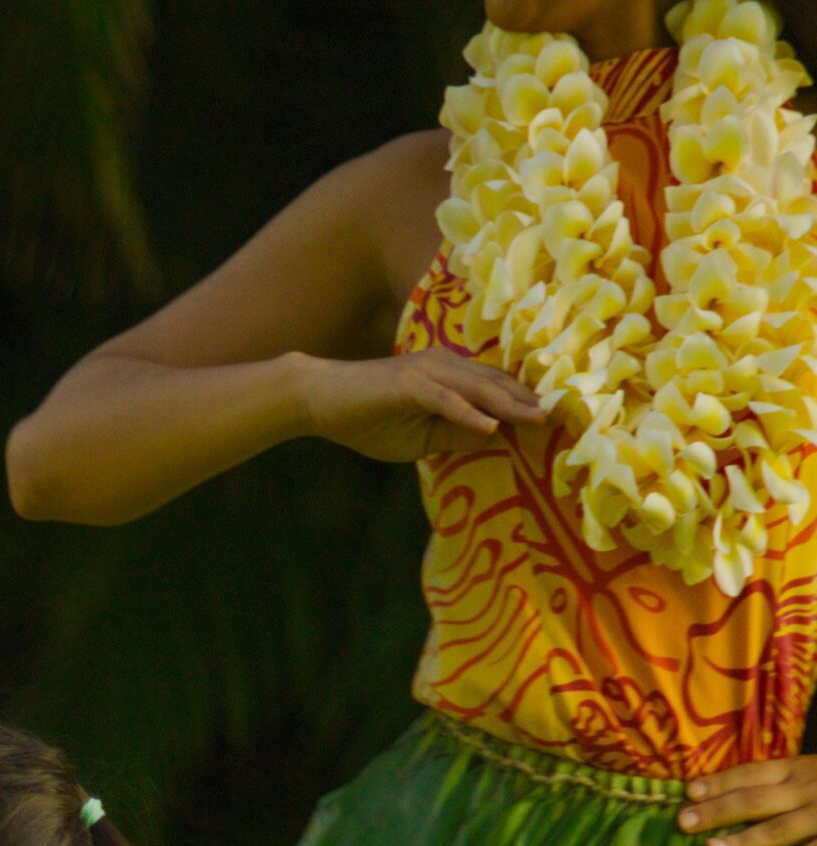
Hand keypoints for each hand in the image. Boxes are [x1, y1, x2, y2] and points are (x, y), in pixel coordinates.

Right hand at [294, 348, 546, 463]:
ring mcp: (427, 372)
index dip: (529, 403)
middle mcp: (445, 365)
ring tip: (540, 421)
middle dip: (533, 401)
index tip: (561, 421)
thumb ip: (455, 433)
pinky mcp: (407, 384)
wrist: (319, 399)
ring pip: (478, 388)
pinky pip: (444, 400)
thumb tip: (492, 436)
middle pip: (499, 384)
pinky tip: (488, 427)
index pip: (498, 388)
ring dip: (510, 405)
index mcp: (452, 375)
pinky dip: (467, 413)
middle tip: (569, 417)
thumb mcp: (419, 436)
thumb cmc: (366, 418)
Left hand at [682, 755, 816, 845]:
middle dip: (718, 811)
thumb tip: (726, 796)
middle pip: (756, 800)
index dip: (720, 783)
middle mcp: (807, 789)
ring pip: (779, 829)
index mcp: (797, 769)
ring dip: (744, 841)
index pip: (751, 774)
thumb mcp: (812, 772)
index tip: (689, 792)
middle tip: (684, 822)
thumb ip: (780, 782)